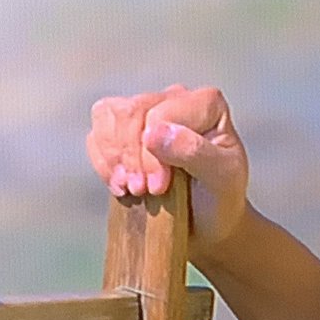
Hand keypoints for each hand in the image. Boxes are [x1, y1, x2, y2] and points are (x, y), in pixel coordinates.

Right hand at [87, 84, 249, 258]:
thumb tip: (154, 133)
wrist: (209, 221)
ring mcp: (149, 111)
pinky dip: (101, 161)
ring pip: (108, 115)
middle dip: (130, 157)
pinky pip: (97, 133)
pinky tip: (119, 184)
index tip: (158, 187)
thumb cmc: (221, 196)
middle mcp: (176, 98)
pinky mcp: (126, 130)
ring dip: (112, 157)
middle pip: (131, 111)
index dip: (151, 154)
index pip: (160, 114)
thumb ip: (195, 151)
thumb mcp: (222, 177)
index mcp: (206, 103)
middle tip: (141, 191)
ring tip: (129, 188)